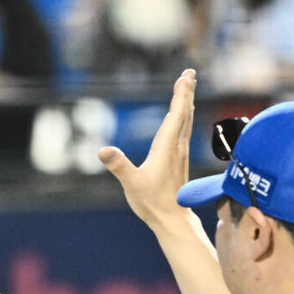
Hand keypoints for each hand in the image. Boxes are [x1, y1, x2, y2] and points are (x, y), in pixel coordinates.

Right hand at [98, 69, 196, 230]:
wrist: (172, 220)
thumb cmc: (152, 203)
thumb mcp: (131, 184)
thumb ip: (119, 166)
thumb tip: (104, 151)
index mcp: (166, 147)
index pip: (176, 114)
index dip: (181, 94)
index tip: (185, 77)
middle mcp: (176, 147)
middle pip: (184, 113)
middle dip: (186, 92)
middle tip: (189, 73)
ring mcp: (180, 154)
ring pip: (186, 121)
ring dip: (186, 103)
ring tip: (187, 88)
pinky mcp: (179, 161)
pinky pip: (184, 132)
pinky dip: (184, 118)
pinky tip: (182, 118)